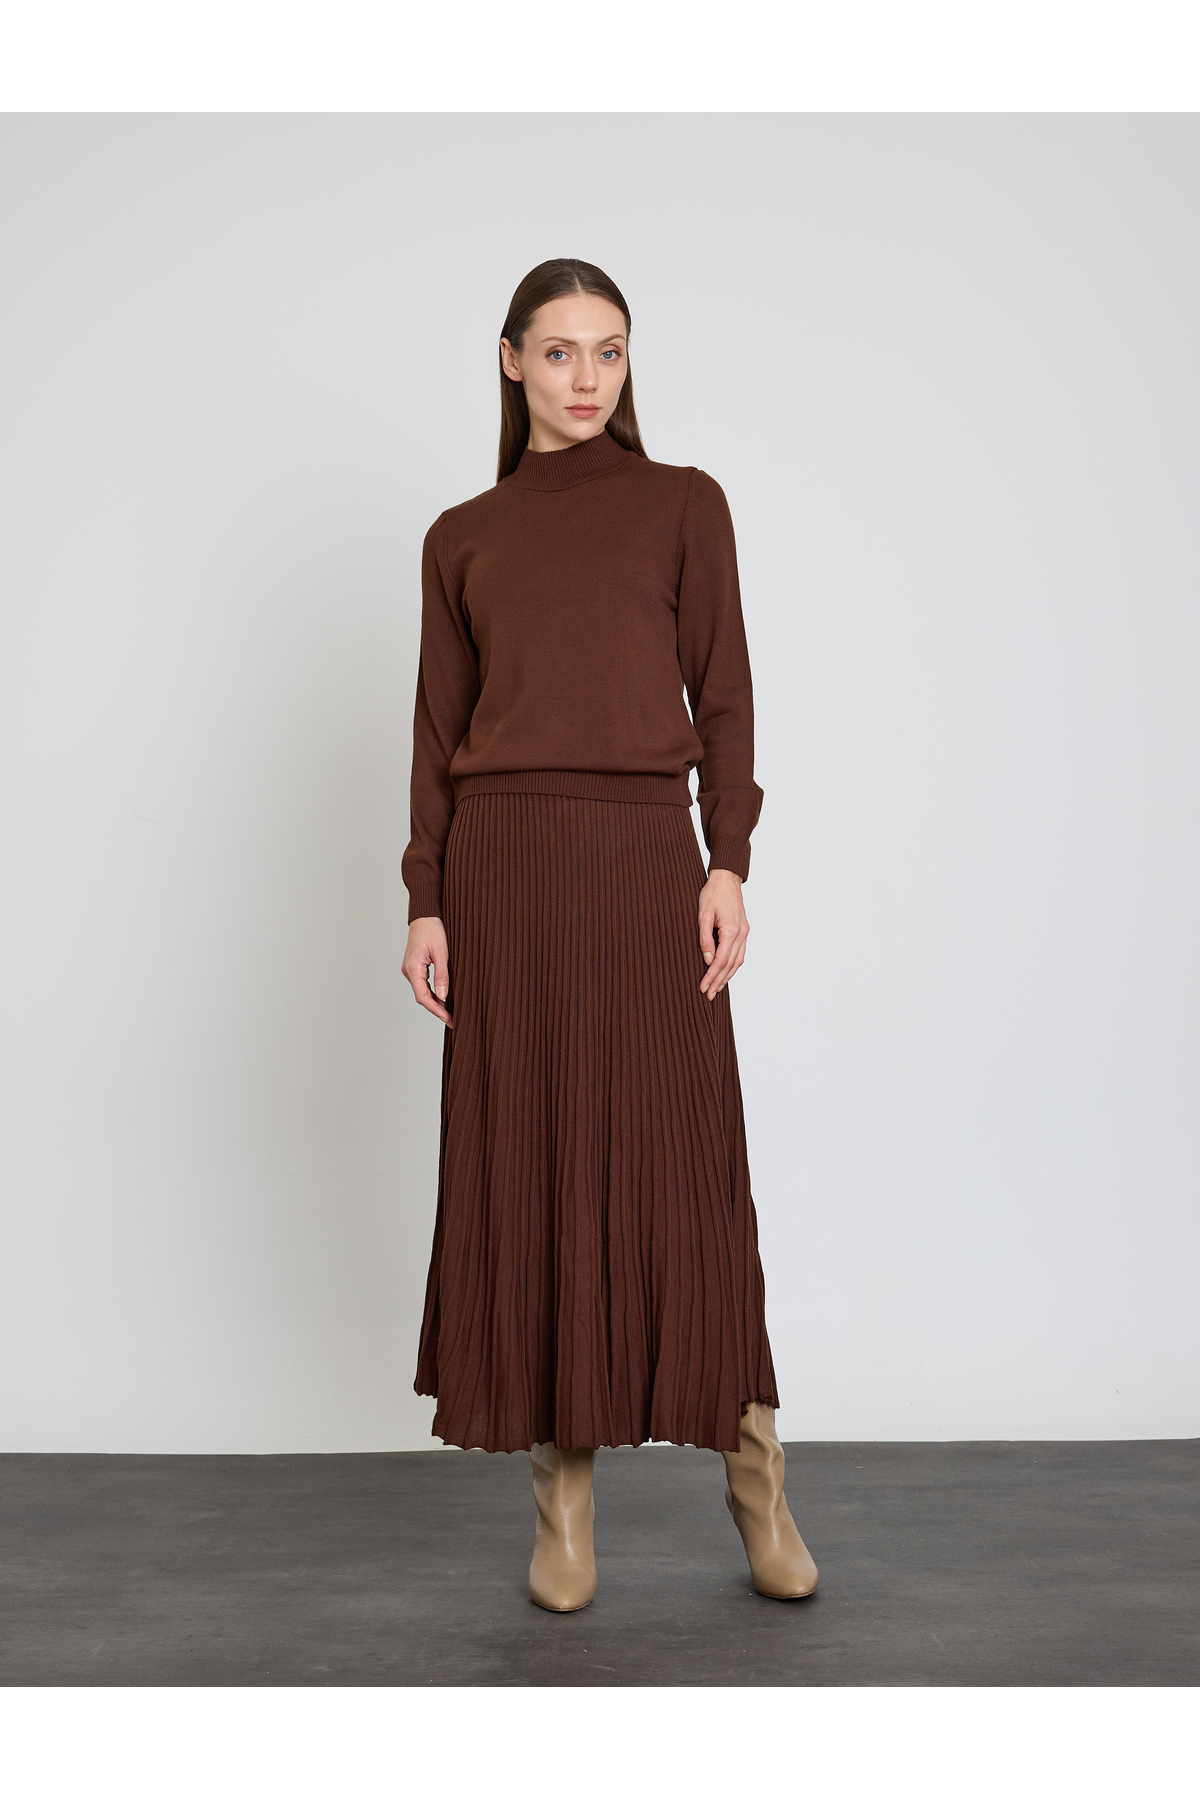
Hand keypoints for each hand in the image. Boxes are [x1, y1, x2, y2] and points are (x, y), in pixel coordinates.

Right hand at [403, 916, 452, 1026]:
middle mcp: (409, 971)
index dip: (436, 1010)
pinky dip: (432, 992)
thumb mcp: (442, 953)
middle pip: (422, 996)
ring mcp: (410, 969)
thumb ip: (442, 975)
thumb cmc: (433, 929)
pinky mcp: (414, 966)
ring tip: (451, 1011)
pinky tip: (443, 997)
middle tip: (453, 1020)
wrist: (425, 915)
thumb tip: (443, 997)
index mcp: (413, 968)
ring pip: (422, 991)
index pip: (423, 997)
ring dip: (435, 1002)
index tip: (449, 1019)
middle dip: (437, 1009)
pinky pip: (422, 984)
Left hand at [698, 869, 748, 999]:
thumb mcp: (702, 914)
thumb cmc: (712, 893)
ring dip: (727, 977)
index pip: (721, 960)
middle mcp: (741, 934)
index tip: (702, 987)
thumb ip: (704, 938)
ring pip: (738, 962)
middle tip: (708, 995)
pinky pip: (740, 954)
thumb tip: (707, 960)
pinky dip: (732, 966)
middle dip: (719, 982)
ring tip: (717, 989)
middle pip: (730, 965)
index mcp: (731, 930)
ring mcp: (745, 933)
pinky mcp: (744, 931)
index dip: (711, 976)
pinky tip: (725, 973)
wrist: (727, 879)